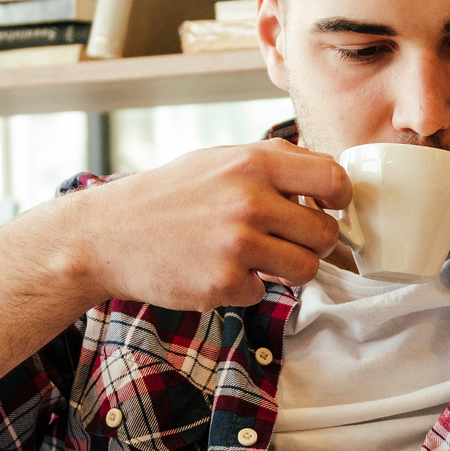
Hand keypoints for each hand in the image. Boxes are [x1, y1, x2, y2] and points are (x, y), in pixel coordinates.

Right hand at [66, 139, 349, 310]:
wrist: (108, 234)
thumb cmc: (170, 196)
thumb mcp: (220, 158)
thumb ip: (274, 162)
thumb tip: (329, 175)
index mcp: (254, 162)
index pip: (333, 178)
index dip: (340, 198)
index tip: (331, 207)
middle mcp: (250, 200)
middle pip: (325, 233)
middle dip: (314, 242)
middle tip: (291, 241)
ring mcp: (237, 244)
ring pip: (306, 269)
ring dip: (290, 270)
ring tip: (262, 259)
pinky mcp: (224, 283)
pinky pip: (264, 291)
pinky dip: (248, 287)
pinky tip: (220, 270)